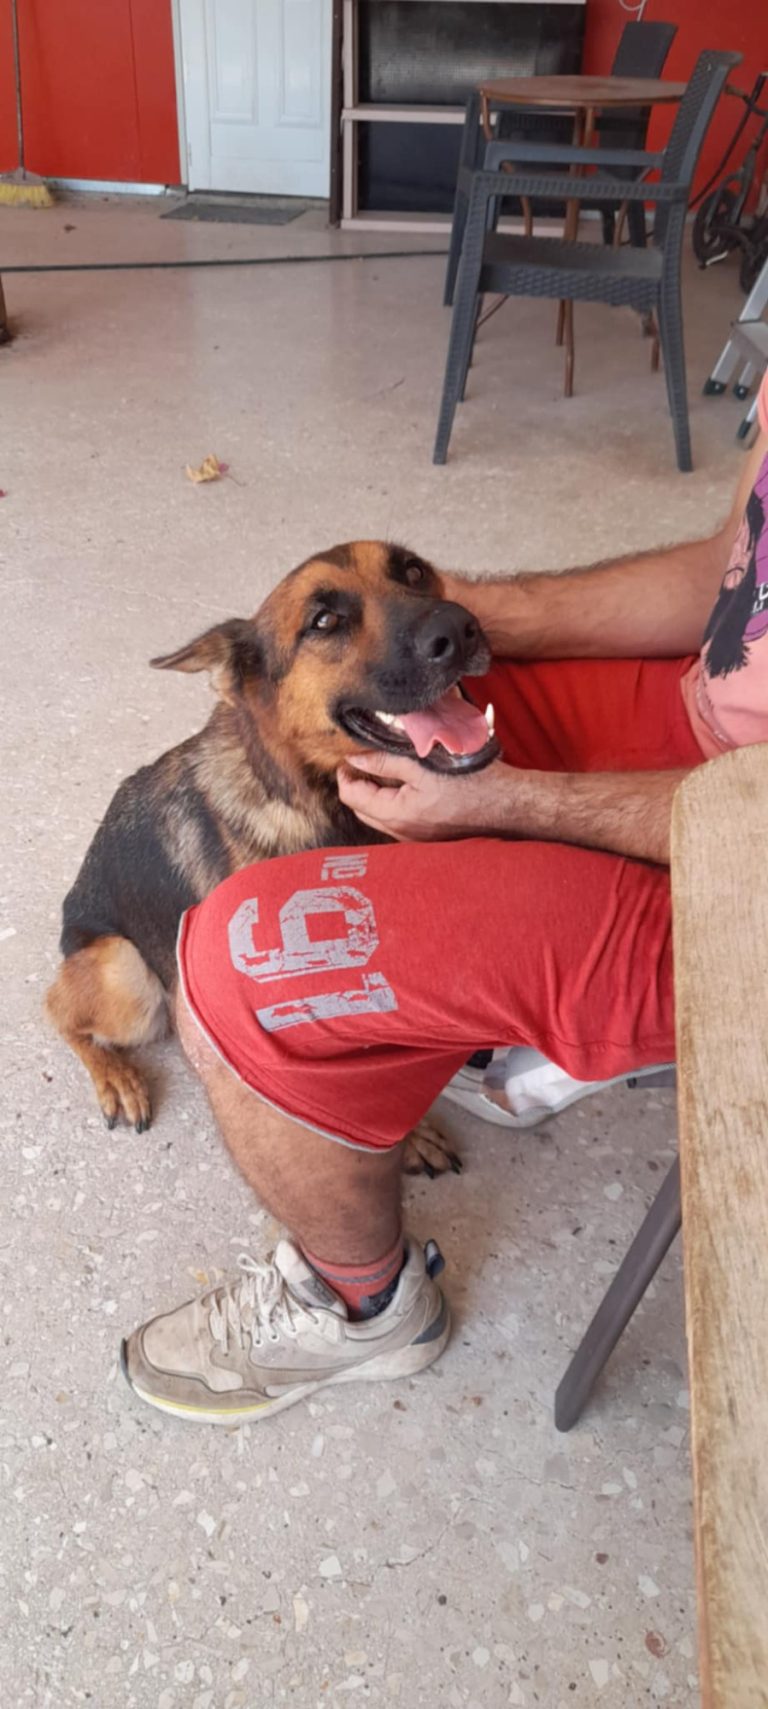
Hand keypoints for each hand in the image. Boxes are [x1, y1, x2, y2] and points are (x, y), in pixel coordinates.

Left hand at [337, 750, 510, 841]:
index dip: (346, 775)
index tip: (348, 758)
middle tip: (363, 762)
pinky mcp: (430, 838)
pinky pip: (400, 823)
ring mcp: (417, 839)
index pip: (352, 798)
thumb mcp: (422, 764)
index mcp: (398, 814)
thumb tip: (356, 759)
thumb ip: (385, 762)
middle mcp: (403, 833)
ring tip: (384, 771)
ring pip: (381, 818)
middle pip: (363, 811)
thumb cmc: (471, 781)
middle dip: (357, 787)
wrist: (508, 804)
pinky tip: (407, 787)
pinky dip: (394, 805)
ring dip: (375, 797)